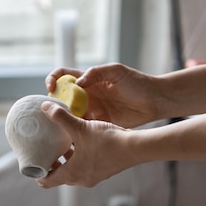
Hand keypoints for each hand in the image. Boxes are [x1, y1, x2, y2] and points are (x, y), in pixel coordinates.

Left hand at [35, 100, 137, 187]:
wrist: (135, 148)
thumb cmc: (108, 141)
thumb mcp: (80, 127)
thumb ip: (61, 118)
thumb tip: (45, 107)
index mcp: (72, 174)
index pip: (46, 181)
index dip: (37, 173)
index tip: (33, 162)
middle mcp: (81, 179)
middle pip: (59, 175)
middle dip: (51, 163)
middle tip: (44, 149)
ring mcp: (93, 177)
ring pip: (73, 170)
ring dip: (66, 159)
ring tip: (61, 143)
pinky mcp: (103, 171)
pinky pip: (85, 167)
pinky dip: (79, 157)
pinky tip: (81, 141)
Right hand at [45, 63, 165, 127]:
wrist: (154, 101)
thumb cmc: (137, 82)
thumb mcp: (116, 71)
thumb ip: (96, 72)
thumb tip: (78, 83)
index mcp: (88, 79)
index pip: (63, 76)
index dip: (53, 80)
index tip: (50, 88)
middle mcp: (86, 95)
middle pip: (62, 98)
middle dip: (54, 103)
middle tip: (54, 110)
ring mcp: (92, 110)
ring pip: (70, 114)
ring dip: (63, 119)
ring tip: (59, 124)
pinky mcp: (99, 124)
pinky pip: (82, 128)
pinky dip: (75, 131)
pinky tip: (72, 134)